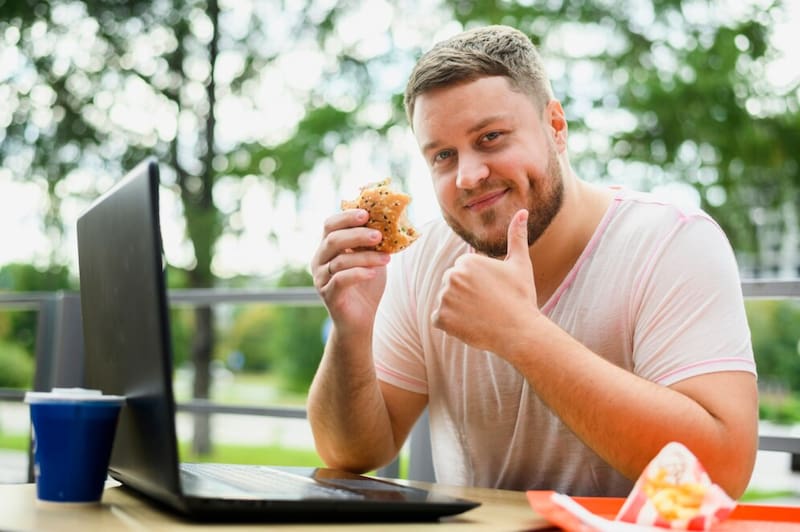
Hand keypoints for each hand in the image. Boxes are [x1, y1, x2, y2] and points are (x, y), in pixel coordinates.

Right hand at [312, 208, 390, 334]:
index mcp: (327, 248)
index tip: (367, 213)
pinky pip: (341, 280)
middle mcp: (319, 261)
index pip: (330, 225)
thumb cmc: (366, 287)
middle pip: (332, 240)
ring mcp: (321, 278)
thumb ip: (373, 242)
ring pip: (340, 261)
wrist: (359, 320)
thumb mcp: (371, 259)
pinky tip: (373, 273)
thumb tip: (390, 219)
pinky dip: (358, 274)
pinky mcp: (328, 295)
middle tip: (379, 234)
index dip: (346, 217)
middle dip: (357, 234)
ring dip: (366, 257)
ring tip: (387, 257)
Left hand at [432, 209, 539, 354]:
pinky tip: (469, 325)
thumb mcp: (520, 264)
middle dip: (466, 295)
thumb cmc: (521, 297)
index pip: (463, 271)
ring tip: (481, 315)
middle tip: (487, 305)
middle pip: (452, 285)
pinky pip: (439, 319)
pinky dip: (451, 325)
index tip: (493, 292)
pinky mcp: (440, 318)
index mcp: (467, 261)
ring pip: (446, 302)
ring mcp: (444, 297)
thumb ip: (517, 236)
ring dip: (458, 310)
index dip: (479, 284)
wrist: (519, 331)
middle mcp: (452, 275)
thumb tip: (522, 211)